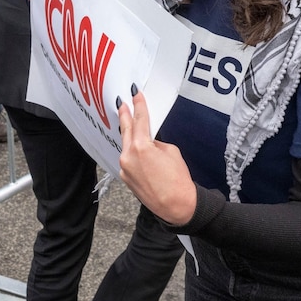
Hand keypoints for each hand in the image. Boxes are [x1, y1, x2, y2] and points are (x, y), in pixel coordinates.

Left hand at [117, 88, 196, 224]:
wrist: (176, 206)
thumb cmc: (178, 180)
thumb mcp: (171, 152)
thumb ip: (156, 142)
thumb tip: (149, 141)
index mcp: (141, 147)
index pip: (140, 119)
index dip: (139, 105)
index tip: (135, 94)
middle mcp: (128, 156)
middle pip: (126, 130)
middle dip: (125, 115)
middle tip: (122, 103)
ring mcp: (125, 168)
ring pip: (126, 145)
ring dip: (128, 133)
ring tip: (127, 121)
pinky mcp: (125, 177)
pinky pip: (128, 158)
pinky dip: (131, 150)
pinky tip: (135, 146)